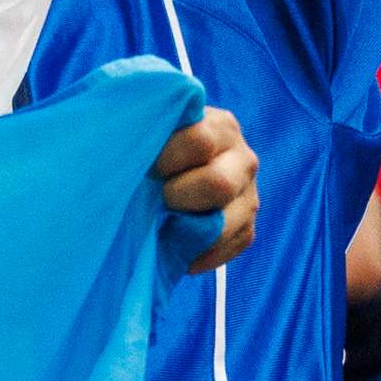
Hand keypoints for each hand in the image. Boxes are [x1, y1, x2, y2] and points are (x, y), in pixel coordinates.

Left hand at [153, 106, 258, 274]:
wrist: (182, 167)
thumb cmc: (160, 146)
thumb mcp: (159, 128)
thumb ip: (152, 128)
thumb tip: (130, 139)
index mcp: (222, 127)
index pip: (200, 141)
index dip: (168, 158)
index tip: (149, 167)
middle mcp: (243, 160)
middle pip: (218, 183)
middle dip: (178, 195)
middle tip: (159, 197)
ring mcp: (249, 195)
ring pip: (224, 223)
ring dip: (187, 229)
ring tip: (164, 224)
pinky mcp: (247, 226)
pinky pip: (229, 246)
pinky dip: (198, 252)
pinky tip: (177, 243)